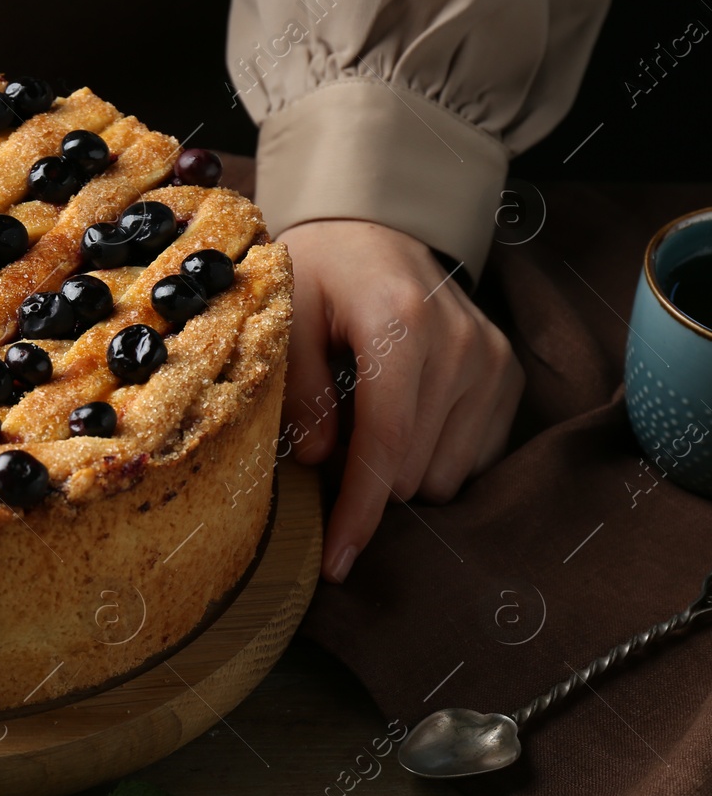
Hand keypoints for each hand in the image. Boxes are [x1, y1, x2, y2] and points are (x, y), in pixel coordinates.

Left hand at [276, 221, 522, 583]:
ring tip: (364, 419)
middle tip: (328, 441)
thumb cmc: (320, 274)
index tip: (336, 563)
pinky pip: (474, 460)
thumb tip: (320, 460)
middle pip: (414, 470)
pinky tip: (403, 422)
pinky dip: (431, 458)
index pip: (385, 445)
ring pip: (446, 475)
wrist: (375, 232)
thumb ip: (300, 387)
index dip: (359, 512)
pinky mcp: (508, 378)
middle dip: (365, 480)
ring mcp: (493, 362)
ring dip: (399, 470)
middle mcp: (461, 346)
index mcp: (401, 327)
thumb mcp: (287, 316)